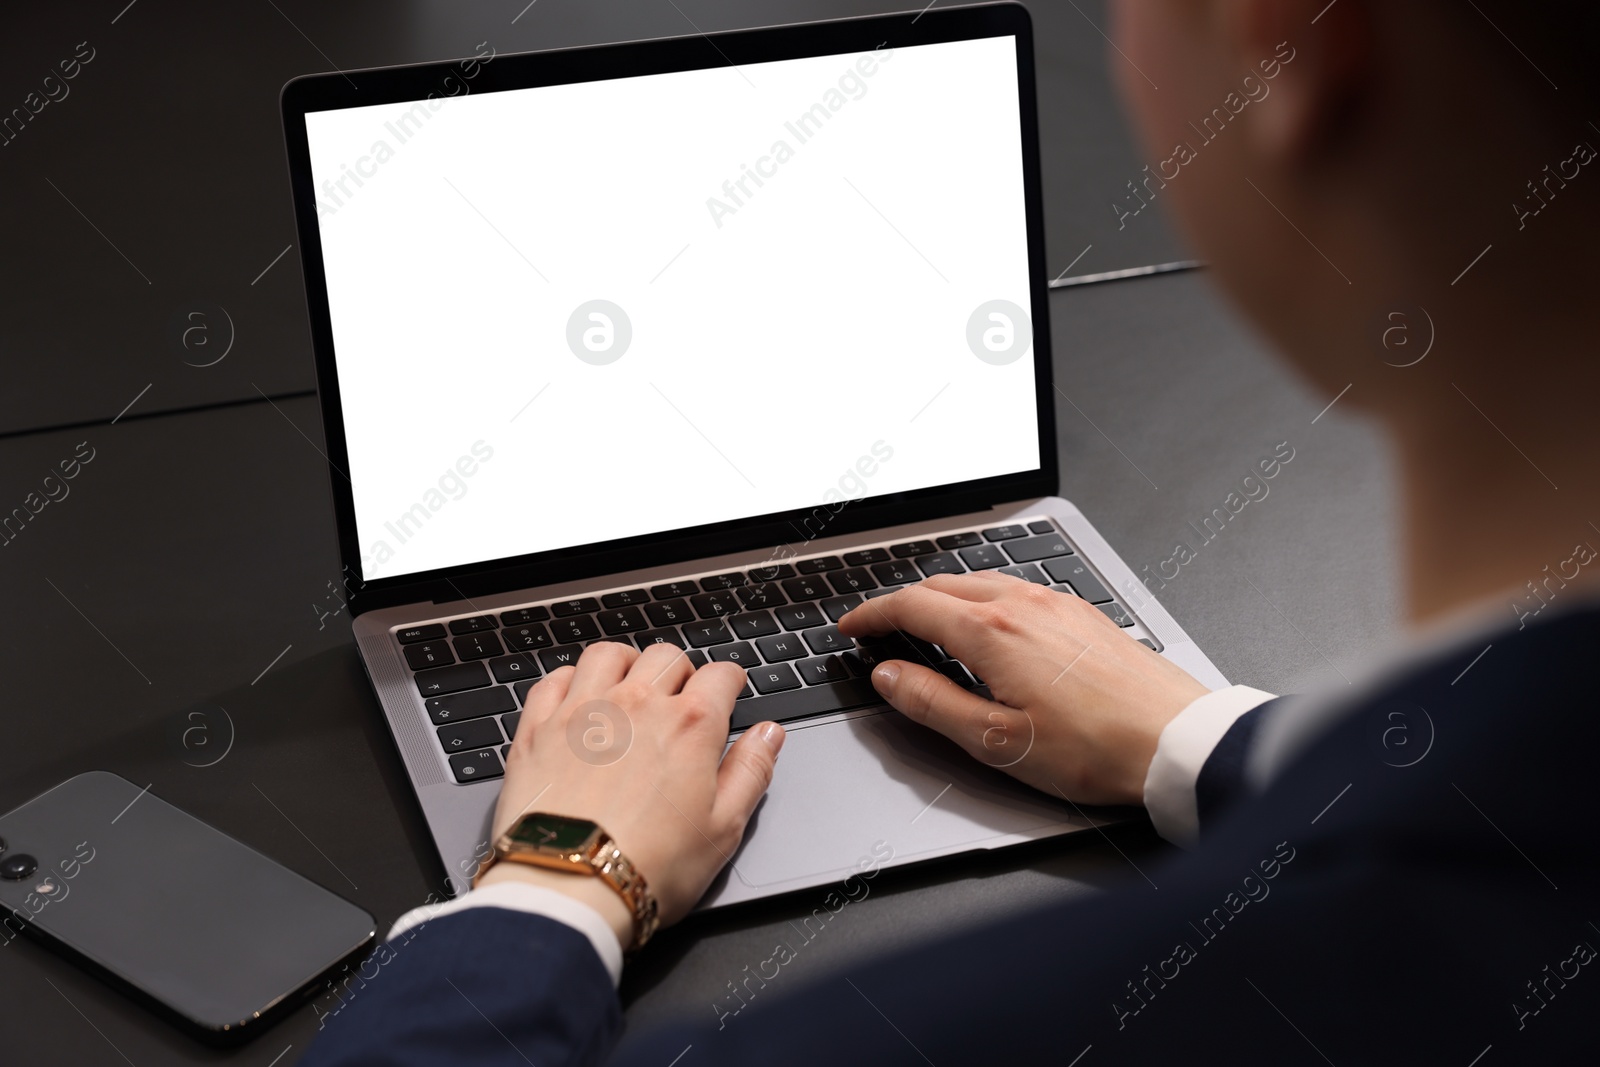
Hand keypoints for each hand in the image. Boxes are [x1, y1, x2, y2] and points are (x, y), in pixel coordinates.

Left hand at [479, 642, 784, 945]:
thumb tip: (770, 735)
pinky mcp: (538, 728)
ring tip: (630, 685)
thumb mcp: (723, 829)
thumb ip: (751, 772)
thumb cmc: (648, 867)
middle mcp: (636, 705)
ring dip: (626, 664)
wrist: (568, 888)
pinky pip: (554, 679)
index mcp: (689, 726)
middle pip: (666, 658)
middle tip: (681, 696)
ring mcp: (582, 711)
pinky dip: (570, 679)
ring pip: (607, 655)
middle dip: (681, 672)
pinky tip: (577, 697)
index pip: (720, 676)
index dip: (730, 682)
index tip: (728, 690)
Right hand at [836, 574, 1208, 805]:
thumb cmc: (1097, 749)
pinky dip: (983, 599)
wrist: (1180, 740)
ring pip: (981, 582)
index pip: (911, 606)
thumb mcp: (997, 742)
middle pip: (942, 585)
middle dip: (902, 603)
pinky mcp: (1083, 614)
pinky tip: (988, 626)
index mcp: (993, 632)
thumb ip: (932, 704)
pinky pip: (1017, 589)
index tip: (851, 628)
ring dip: (943, 598)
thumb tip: (888, 676)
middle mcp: (1024, 604)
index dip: (871, 615)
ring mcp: (1057, 604)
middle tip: (879, 630)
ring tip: (925, 627)